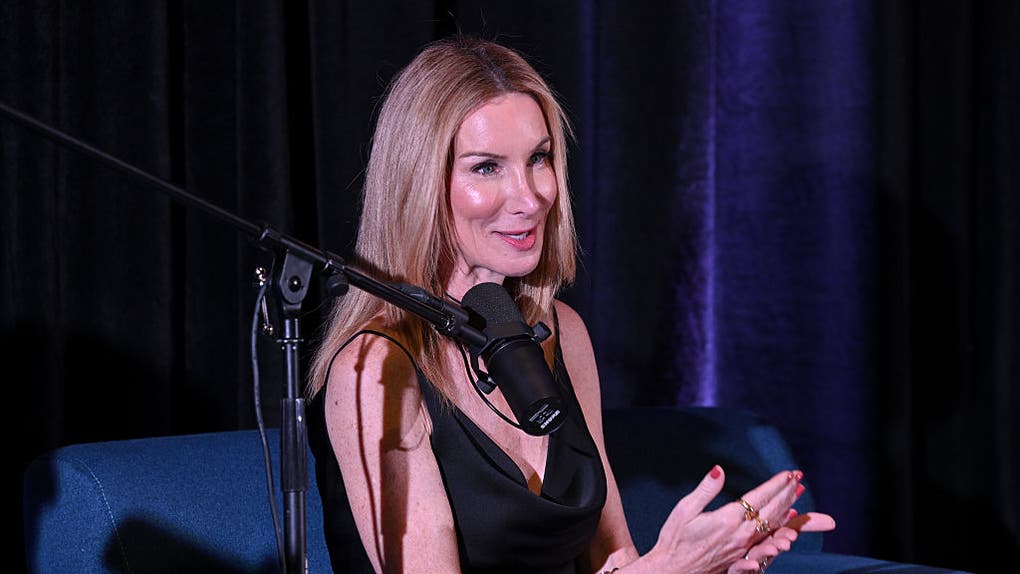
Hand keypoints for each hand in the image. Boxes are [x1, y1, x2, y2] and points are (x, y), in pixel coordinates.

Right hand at [645, 465, 834, 573]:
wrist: (673, 571)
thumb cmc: (674, 540)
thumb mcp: (685, 510)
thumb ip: (706, 489)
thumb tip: (719, 470)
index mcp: (727, 520)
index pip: (758, 498)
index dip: (775, 484)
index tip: (788, 473)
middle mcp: (740, 535)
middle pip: (770, 510)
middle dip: (786, 492)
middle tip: (798, 478)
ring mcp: (743, 547)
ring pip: (772, 524)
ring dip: (786, 506)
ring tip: (796, 493)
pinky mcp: (741, 554)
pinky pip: (766, 537)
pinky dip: (778, 525)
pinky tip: (785, 519)